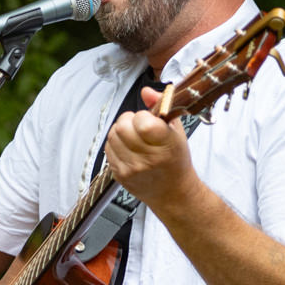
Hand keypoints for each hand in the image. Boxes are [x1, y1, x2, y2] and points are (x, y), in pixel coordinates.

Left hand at [104, 87, 200, 207]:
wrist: (173, 193)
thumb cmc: (176, 161)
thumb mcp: (177, 131)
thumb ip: (161, 106)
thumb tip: (146, 91)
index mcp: (166, 145)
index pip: (142, 121)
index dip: (143, 116)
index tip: (149, 121)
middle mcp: (148, 159)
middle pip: (122, 126)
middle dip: (129, 121)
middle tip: (139, 127)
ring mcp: (132, 168)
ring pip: (112, 136)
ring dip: (121, 131)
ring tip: (133, 137)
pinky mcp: (119, 175)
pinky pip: (108, 149)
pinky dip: (116, 144)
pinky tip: (128, 148)